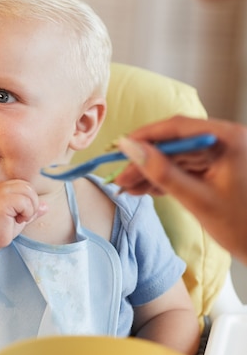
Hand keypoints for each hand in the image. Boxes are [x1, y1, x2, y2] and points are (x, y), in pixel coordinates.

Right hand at [0, 180, 46, 248]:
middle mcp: (1, 186)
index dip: (30, 200)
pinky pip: (25, 202)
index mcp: (3, 187)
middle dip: (32, 204)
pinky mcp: (2, 199)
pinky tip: (15, 220)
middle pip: (29, 187)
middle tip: (22, 218)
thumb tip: (46, 206)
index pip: (26, 186)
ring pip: (29, 193)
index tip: (21, 214)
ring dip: (29, 209)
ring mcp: (1, 191)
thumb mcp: (19, 218)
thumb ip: (31, 210)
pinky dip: (26, 214)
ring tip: (18, 219)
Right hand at [114, 115, 246, 262]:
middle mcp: (227, 141)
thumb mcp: (197, 199)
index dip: (146, 136)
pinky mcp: (219, 171)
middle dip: (146, 161)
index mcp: (228, 139)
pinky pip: (187, 170)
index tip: (121, 147)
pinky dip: (166, 180)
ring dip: (153, 173)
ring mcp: (223, 156)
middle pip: (176, 144)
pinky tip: (145, 190)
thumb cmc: (243, 227)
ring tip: (127, 188)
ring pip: (178, 159)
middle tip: (120, 177)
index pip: (179, 127)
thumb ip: (162, 172)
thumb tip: (130, 148)